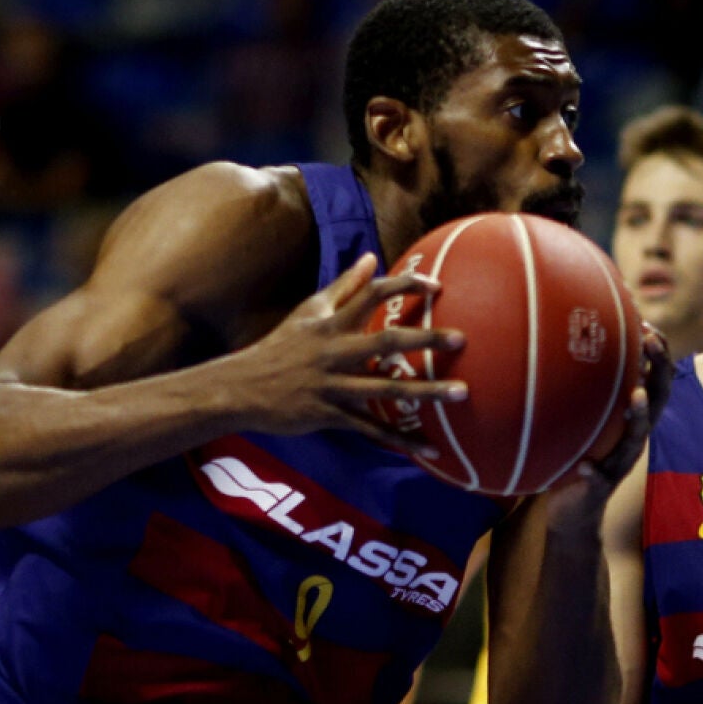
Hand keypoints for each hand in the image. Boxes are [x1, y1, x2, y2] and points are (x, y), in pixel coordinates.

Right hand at [229, 254, 466, 449]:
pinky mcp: (329, 415)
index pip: (371, 294)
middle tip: (461, 340)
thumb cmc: (279, 347)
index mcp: (330, 323)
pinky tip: (430, 447)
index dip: (405, 287)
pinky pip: (372, 429)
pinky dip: (401, 439)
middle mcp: (334, 352)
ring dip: (426, 393)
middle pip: (385, 342)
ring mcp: (332, 385)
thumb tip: (372, 256)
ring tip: (462, 393)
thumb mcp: (308, 311)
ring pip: (385, 389)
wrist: (240, 389)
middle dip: (424, 340)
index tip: (437, 286)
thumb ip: (344, 287)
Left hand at [539, 324, 671, 529]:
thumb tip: (575, 344)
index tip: (650, 325)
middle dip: (658, 370)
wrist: (574, 510)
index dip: (658, 355)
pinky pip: (599, 480)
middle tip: (650, 342)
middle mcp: (633, 438)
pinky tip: (585, 466)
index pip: (654, 382)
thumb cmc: (580, 454)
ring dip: (638, 417)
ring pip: (635, 440)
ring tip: (634, 397)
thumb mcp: (588, 419)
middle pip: (656, 401)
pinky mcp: (599, 488)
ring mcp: (619, 464)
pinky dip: (594, 473)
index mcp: (632, 420)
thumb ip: (589, 390)